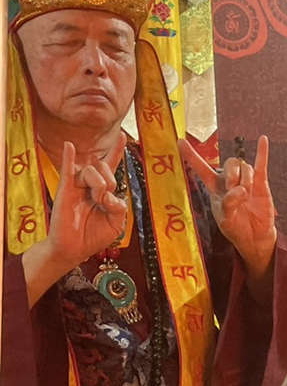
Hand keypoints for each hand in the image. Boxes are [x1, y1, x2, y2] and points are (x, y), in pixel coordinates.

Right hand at [44, 135, 128, 267]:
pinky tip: (69, 146)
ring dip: (99, 183)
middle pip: (104, 167)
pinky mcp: (65, 191)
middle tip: (105, 199)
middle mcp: (90, 185)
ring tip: (96, 199)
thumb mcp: (116, 223)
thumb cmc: (93, 236)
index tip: (122, 135)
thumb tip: (110, 194)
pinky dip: (68, 157)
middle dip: (110, 180)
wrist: (73, 249)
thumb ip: (119, 206)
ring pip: (91, 170)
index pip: (111, 166)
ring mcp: (77, 187)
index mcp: (104, 191)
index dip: (117, 151)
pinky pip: (67, 170)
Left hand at [180, 135, 277, 277]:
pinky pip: (261, 164)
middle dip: (232, 175)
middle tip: (235, 191)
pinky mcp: (261, 183)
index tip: (179, 141)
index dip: (190, 155)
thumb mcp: (225, 219)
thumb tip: (241, 190)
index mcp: (215, 187)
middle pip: (229, 163)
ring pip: (245, 166)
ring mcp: (246, 180)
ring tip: (247, 194)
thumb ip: (229, 204)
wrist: (254, 237)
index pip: (201, 168)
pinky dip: (262, 151)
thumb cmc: (235, 228)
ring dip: (245, 179)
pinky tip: (263, 139)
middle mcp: (229, 180)